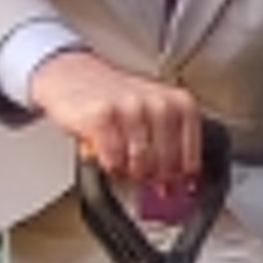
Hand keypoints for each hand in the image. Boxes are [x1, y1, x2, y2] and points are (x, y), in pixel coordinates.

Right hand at [27, 50, 203, 196]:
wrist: (72, 75)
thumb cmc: (116, 99)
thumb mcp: (154, 117)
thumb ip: (172, 149)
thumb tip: (181, 187)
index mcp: (181, 104)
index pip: (190, 162)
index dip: (176, 180)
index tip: (168, 185)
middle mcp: (160, 104)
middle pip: (165, 168)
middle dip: (150, 177)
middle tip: (137, 170)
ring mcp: (132, 108)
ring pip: (139, 167)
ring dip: (127, 171)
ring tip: (120, 157)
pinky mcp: (103, 116)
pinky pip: (113, 161)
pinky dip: (109, 165)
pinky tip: (106, 153)